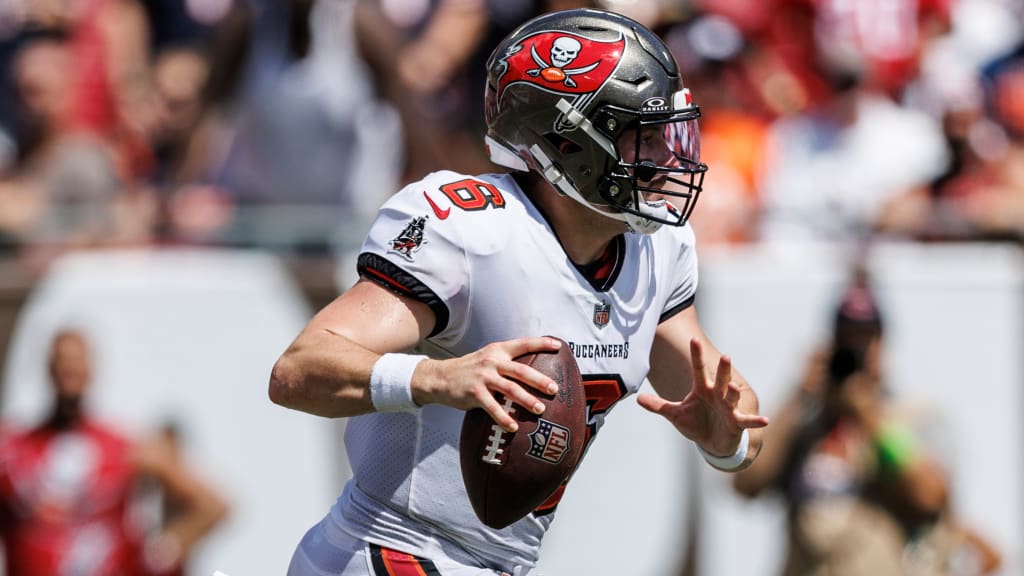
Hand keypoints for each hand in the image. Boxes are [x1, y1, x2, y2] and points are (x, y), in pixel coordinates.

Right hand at [413, 337, 561, 431]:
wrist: (440, 377)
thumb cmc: (469, 369)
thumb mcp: (487, 357)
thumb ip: (506, 361)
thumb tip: (531, 370)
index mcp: (498, 351)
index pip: (523, 344)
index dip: (541, 344)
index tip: (558, 346)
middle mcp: (492, 361)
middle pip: (521, 370)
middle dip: (539, 380)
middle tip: (554, 389)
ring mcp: (483, 377)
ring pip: (510, 389)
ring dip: (527, 400)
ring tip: (540, 409)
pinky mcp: (474, 393)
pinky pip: (493, 407)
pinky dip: (504, 418)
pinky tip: (514, 426)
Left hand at [637, 338, 768, 456]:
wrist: (712, 442)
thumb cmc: (696, 424)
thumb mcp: (675, 415)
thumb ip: (658, 406)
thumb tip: (638, 399)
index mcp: (702, 389)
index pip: (698, 370)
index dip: (696, 356)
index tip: (693, 340)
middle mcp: (717, 394)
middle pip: (719, 379)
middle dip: (722, 369)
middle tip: (725, 356)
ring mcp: (728, 408)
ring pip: (731, 397)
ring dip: (733, 392)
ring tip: (733, 386)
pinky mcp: (736, 423)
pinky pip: (747, 421)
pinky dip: (755, 421)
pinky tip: (764, 420)